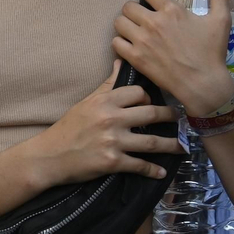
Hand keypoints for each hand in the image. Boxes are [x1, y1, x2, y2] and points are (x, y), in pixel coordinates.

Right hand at [28, 60, 181, 186]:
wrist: (51, 155)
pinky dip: (153, 170)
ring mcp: (113, 141)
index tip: (154, 104)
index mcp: (106, 101)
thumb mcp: (87, 102)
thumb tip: (120, 61)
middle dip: (169, 117)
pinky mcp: (112, 162)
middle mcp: (112, 119)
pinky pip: (139, 165)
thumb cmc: (69, 127)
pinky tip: (162, 172)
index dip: (149, 97)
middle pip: (151, 113)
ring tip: (183, 147)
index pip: (139, 93)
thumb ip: (107, 84)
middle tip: (181, 119)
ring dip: (171, 145)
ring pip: (151, 141)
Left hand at [112, 0, 233, 115]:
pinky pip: (115, 43)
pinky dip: (121, 43)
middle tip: (144, 20)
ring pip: (119, 22)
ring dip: (126, 25)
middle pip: (129, 6)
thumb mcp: (221, 18)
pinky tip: (131, 46)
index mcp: (172, 10)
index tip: (159, 8)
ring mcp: (142, 41)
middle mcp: (154, 22)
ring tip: (135, 32)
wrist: (203, 84)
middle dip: (136, 11)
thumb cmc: (213, 52)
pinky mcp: (135, 58)